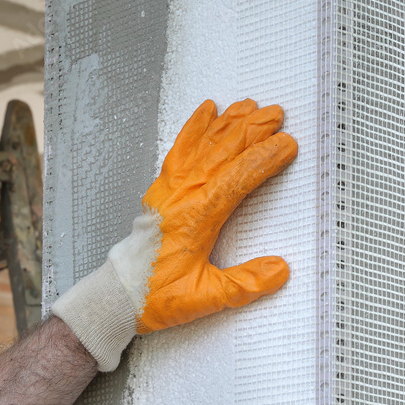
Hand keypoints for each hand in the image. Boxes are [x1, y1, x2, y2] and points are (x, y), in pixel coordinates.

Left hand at [52, 99, 297, 370]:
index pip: (237, 177)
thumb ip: (242, 284)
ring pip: (202, 145)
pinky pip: (179, 149)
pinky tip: (207, 112)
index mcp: (196, 217)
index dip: (264, 159)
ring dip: (228, 123)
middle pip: (222, 151)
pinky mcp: (161, 190)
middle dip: (251, 130)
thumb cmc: (154, 295)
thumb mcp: (204, 299)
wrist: (118, 295)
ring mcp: (169, 189)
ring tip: (250, 106)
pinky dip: (194, 128)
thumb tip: (278, 270)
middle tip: (276, 115)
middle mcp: (182, 196)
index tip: (286, 145)